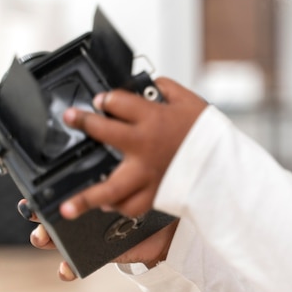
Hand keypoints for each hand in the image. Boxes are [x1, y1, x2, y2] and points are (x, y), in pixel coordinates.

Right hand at [21, 199, 179, 280]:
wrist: (163, 233)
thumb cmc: (144, 209)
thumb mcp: (130, 196)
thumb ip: (114, 190)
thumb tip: (101, 185)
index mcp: (86, 201)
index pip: (58, 199)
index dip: (40, 200)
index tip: (32, 201)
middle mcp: (81, 219)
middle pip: (50, 219)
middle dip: (39, 219)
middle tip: (38, 217)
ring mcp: (84, 239)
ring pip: (56, 242)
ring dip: (46, 241)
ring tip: (45, 239)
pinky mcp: (93, 258)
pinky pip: (74, 265)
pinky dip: (67, 269)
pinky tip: (66, 268)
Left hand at [60, 77, 206, 218]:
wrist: (226, 165)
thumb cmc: (209, 134)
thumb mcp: (191, 102)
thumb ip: (167, 90)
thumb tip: (151, 85)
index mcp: (153, 119)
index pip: (118, 102)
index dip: (106, 99)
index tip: (101, 101)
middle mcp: (144, 145)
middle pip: (103, 133)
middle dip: (84, 123)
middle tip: (71, 118)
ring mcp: (146, 173)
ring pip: (109, 187)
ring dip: (87, 197)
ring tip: (66, 206)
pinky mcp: (155, 193)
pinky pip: (132, 206)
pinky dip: (120, 206)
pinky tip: (109, 205)